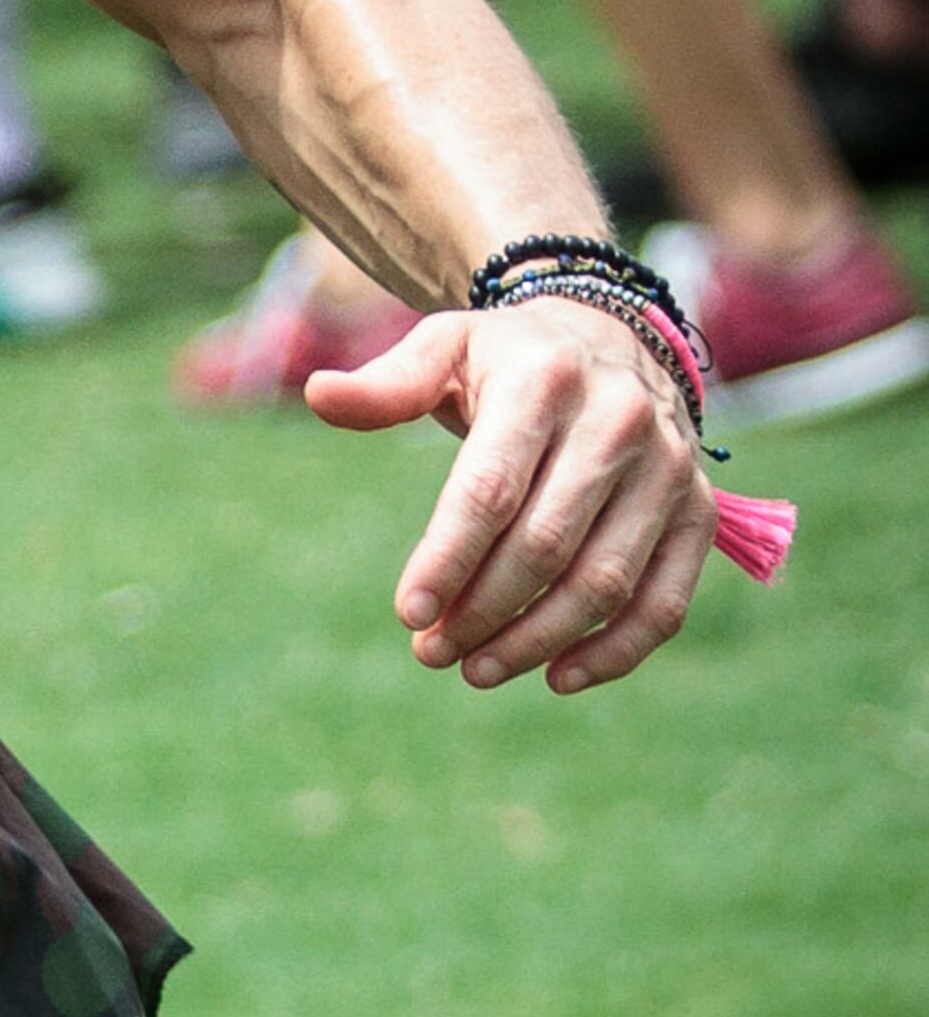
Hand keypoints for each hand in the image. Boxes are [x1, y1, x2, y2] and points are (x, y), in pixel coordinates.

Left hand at [305, 292, 709, 690]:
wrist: (614, 338)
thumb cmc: (510, 360)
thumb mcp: (447, 348)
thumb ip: (388, 384)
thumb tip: (318, 394)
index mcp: (546, 381)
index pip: (491, 489)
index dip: (447, 560)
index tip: (409, 614)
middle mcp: (620, 422)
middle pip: (544, 546)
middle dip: (481, 611)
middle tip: (430, 651)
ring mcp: (669, 470)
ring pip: (604, 583)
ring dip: (534, 641)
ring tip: (475, 668)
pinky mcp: (698, 512)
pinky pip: (665, 602)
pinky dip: (614, 653)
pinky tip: (556, 678)